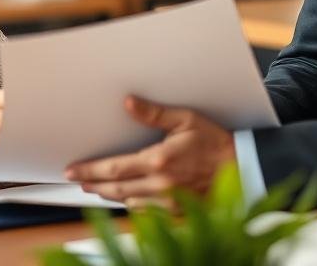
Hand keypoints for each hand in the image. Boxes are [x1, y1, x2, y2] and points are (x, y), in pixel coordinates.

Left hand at [64, 95, 234, 204]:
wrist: (243, 169)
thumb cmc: (216, 143)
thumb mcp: (186, 120)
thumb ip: (154, 114)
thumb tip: (129, 103)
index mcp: (159, 161)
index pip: (114, 168)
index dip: (90, 170)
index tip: (73, 170)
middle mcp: (161, 185)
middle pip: (115, 189)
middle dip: (93, 184)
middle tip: (77, 180)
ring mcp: (168, 202)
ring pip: (128, 202)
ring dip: (110, 195)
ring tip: (96, 187)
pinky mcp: (177, 212)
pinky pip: (146, 212)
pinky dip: (132, 205)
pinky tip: (126, 197)